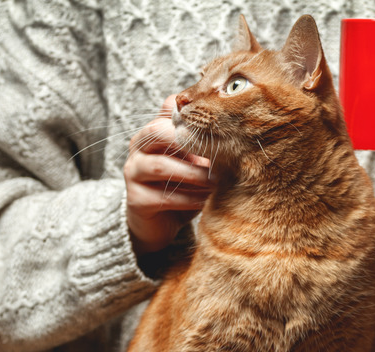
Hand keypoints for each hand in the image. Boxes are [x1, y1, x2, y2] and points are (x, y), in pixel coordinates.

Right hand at [124, 95, 213, 254]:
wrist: (162, 221)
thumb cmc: (184, 184)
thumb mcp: (197, 160)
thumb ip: (208, 144)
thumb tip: (241, 134)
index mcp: (155, 130)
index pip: (169, 107)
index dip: (194, 115)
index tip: (222, 126)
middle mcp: (139, 146)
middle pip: (157, 131)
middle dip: (189, 141)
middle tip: (219, 154)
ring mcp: (133, 172)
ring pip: (160, 165)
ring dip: (193, 174)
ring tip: (216, 182)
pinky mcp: (135, 199)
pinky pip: (163, 196)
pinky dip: (188, 198)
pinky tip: (205, 202)